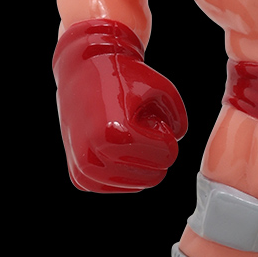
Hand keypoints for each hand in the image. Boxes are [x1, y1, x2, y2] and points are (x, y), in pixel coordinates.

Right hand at [53, 19, 186, 191]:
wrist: (84, 70)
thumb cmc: (125, 77)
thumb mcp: (163, 90)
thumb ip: (179, 121)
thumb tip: (171, 147)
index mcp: (115, 133)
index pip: (167, 155)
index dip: (166, 135)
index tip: (151, 117)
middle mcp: (94, 155)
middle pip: (154, 176)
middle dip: (154, 152)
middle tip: (140, 126)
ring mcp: (84, 169)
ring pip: (137, 185)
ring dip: (140, 162)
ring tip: (127, 133)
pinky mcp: (79, 176)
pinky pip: (118, 186)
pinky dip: (125, 170)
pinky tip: (117, 146)